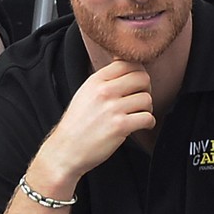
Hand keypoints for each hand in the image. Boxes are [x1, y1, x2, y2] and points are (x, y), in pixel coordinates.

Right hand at [27, 60, 155, 195]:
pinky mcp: (120, 126)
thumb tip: (125, 67)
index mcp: (95, 81)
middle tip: (140, 100)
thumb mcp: (85, 94)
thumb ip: (104, 81)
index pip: (128, 63)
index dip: (137, 73)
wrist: (65, 150)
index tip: (136, 84)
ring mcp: (112, 108)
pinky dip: (148, 123)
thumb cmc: (76, 125)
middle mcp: (104, 91)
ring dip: (147, 109)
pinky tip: (140, 126)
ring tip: (137, 115)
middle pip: (142, 78)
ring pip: (147, 99)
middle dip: (146, 89)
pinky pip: (147, 118)